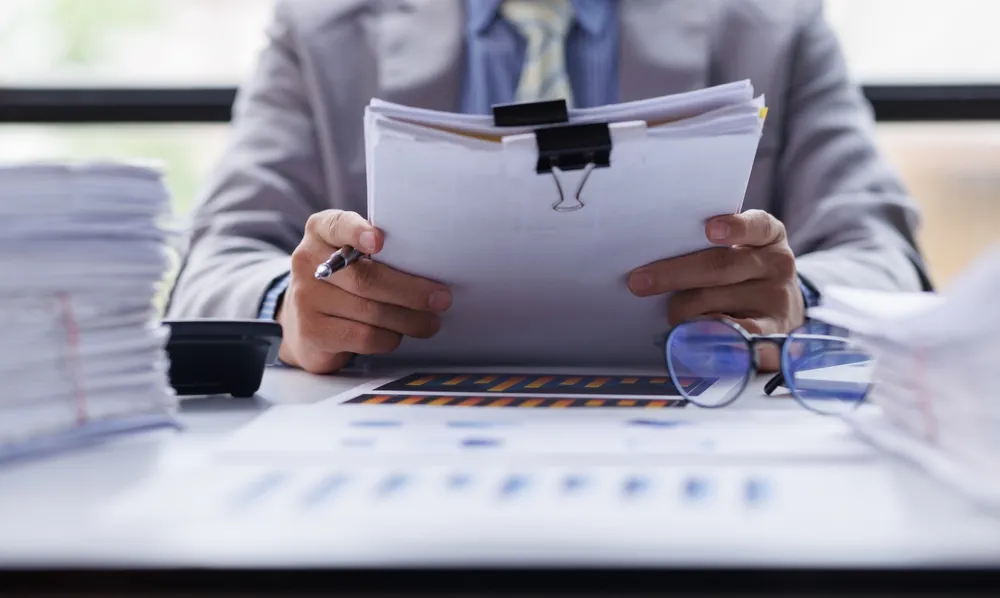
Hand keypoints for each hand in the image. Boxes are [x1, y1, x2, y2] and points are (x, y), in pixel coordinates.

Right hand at [277, 210, 451, 373]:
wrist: (305, 320)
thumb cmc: (344, 282)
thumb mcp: (353, 256)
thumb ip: (380, 252)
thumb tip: (431, 267)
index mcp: (321, 231)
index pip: (337, 225)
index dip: (358, 232)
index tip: (379, 241)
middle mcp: (308, 260)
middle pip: (366, 278)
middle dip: (411, 291)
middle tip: (441, 299)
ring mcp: (306, 297)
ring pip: (371, 311)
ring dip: (409, 319)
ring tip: (429, 322)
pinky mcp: (313, 331)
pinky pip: (364, 336)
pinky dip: (389, 337)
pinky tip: (397, 334)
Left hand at [627, 210, 804, 369]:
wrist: (781, 312)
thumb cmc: (744, 275)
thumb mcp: (740, 251)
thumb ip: (710, 248)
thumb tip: (656, 261)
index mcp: (768, 236)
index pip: (756, 226)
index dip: (734, 227)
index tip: (709, 229)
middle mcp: (777, 266)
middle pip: (722, 267)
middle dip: (675, 273)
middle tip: (639, 282)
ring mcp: (777, 302)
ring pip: (718, 304)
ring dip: (684, 310)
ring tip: (669, 314)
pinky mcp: (774, 335)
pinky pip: (736, 338)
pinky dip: (709, 336)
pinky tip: (692, 338)